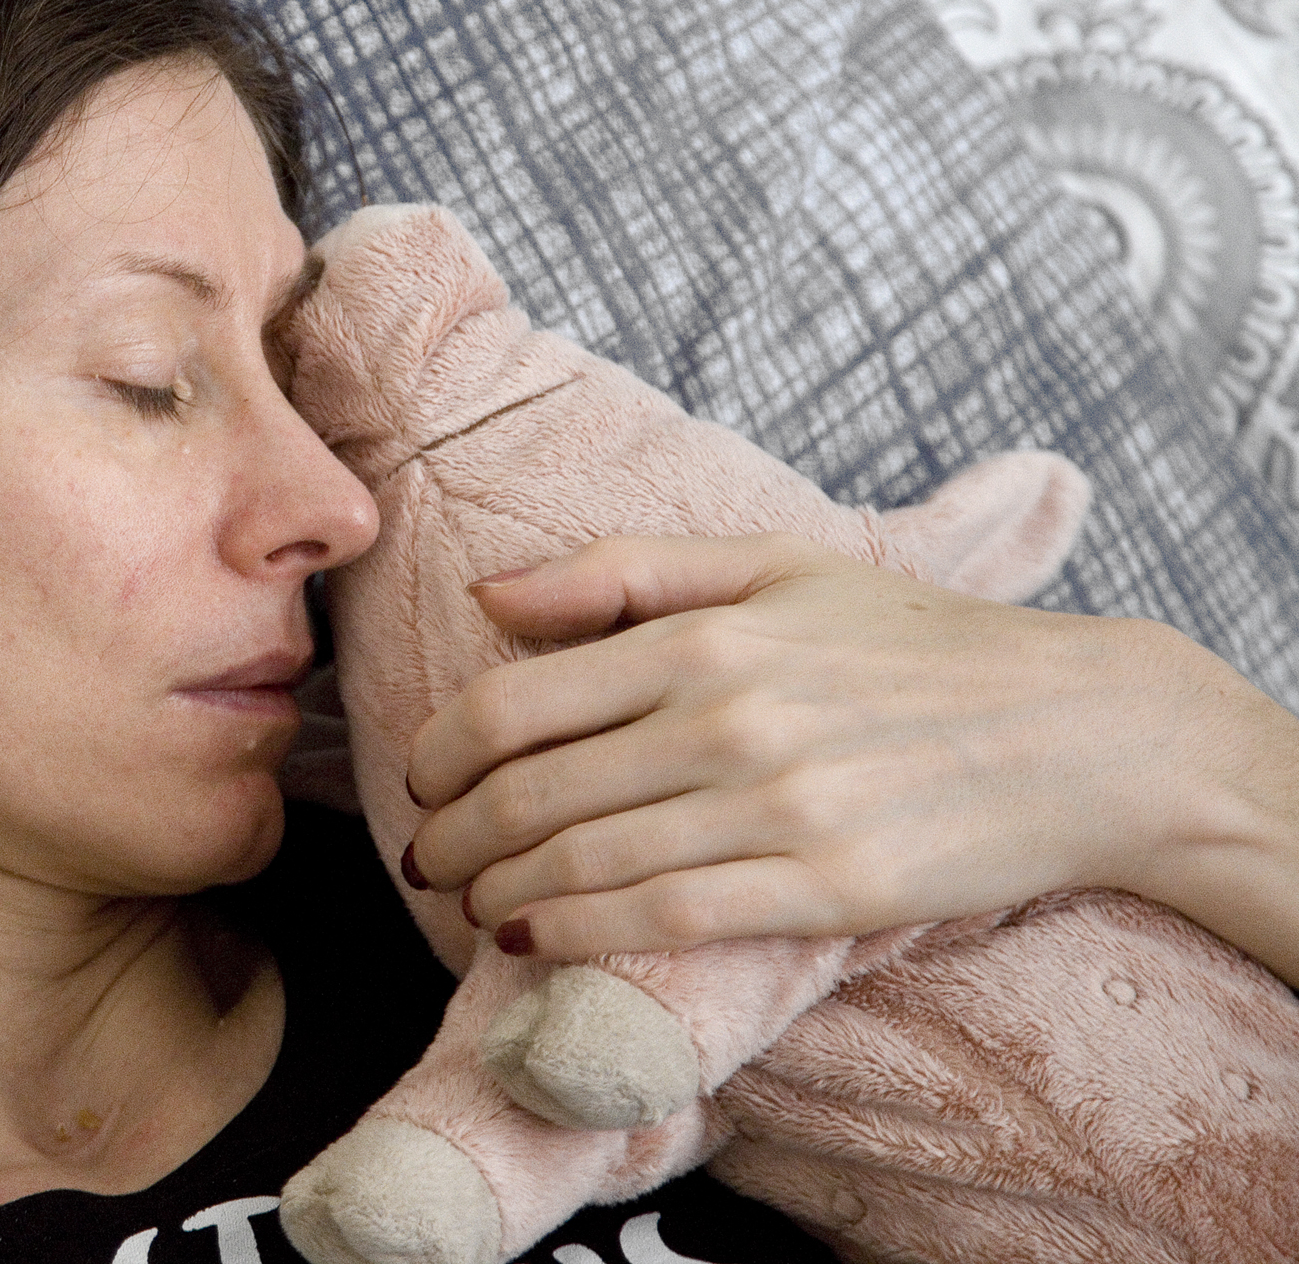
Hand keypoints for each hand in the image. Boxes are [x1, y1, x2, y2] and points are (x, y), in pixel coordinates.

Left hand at [401, 535, 1298, 982]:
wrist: (1080, 731)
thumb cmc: (914, 642)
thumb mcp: (774, 566)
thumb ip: (624, 573)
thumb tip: (493, 598)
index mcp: (704, 636)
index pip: (514, 703)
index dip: (440, 754)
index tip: (422, 780)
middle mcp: (727, 719)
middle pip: (530, 792)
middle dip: (450, 834)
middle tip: (423, 856)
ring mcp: (776, 809)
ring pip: (582, 862)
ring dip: (496, 888)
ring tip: (467, 898)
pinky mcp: (824, 890)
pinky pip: (662, 918)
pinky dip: (572, 932)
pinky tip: (530, 936)